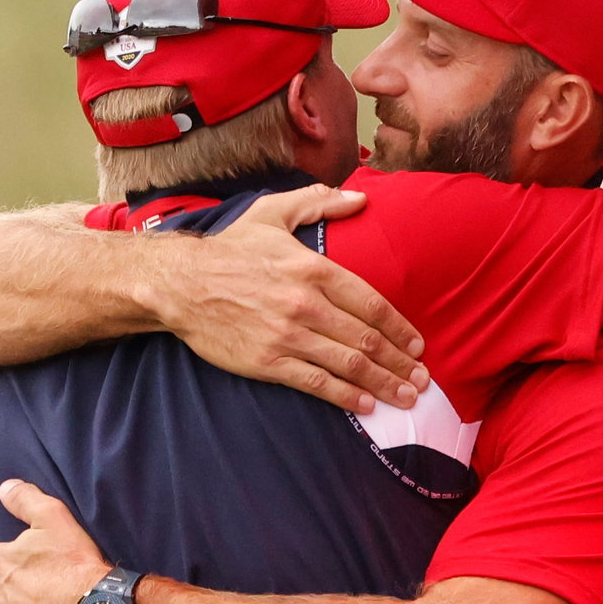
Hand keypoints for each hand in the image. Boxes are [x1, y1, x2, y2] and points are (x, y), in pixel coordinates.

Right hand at [158, 184, 430, 411]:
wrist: (179, 283)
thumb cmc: (230, 249)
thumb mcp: (273, 213)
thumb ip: (318, 202)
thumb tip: (360, 199)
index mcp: (313, 269)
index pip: (372, 304)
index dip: (401, 329)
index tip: (419, 345)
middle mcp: (306, 304)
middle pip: (367, 339)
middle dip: (401, 363)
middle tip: (423, 380)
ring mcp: (287, 335)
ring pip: (348, 364)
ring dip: (384, 383)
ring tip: (406, 397)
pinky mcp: (268, 361)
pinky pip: (316, 383)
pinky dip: (346, 396)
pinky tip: (367, 405)